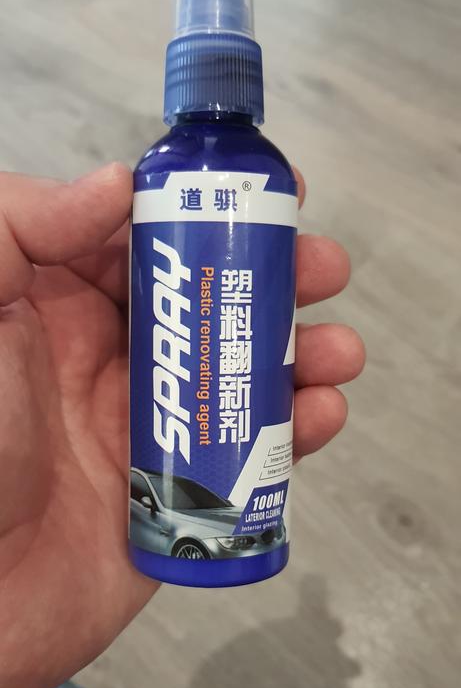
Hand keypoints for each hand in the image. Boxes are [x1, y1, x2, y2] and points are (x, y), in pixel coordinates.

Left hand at [0, 164, 363, 687]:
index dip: (212, 215)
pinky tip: (321, 414)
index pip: (148, 244)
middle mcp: (109, 362)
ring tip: (337, 352)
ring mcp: (149, 432)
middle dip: (275, 282)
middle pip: (210, 306)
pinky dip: (294, 437)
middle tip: (323, 272)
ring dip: (300, 358)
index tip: (273, 196)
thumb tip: (117, 185)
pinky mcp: (179, 502)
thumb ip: (22, 226)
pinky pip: (248, 460)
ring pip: (242, 379)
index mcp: (58, 308)